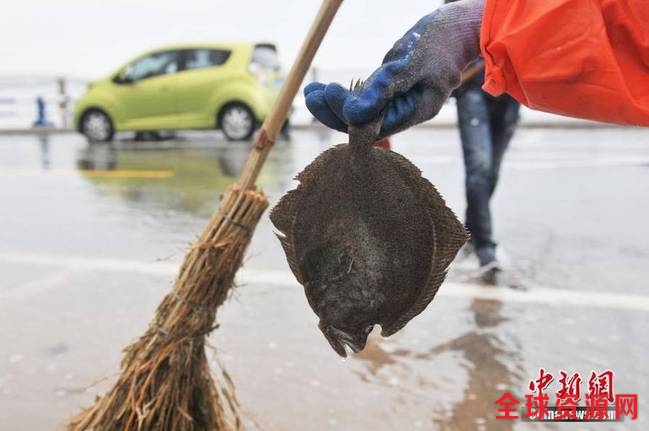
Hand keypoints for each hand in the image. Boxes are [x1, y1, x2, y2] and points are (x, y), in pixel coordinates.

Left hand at [305, 0, 483, 136]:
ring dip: (333, 104)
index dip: (347, 114)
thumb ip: (384, 88)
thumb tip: (353, 114)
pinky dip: (343, 95)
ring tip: (310, 92)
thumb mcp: (412, 62)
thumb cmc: (440, 42)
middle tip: (310, 95)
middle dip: (334, 111)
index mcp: (414, 111)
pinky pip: (363, 100)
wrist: (458, 29)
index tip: (327, 94)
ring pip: (360, 113)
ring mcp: (396, 103)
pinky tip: (322, 89)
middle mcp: (403, 112)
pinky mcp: (390, 92)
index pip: (373, 125)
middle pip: (363, 123)